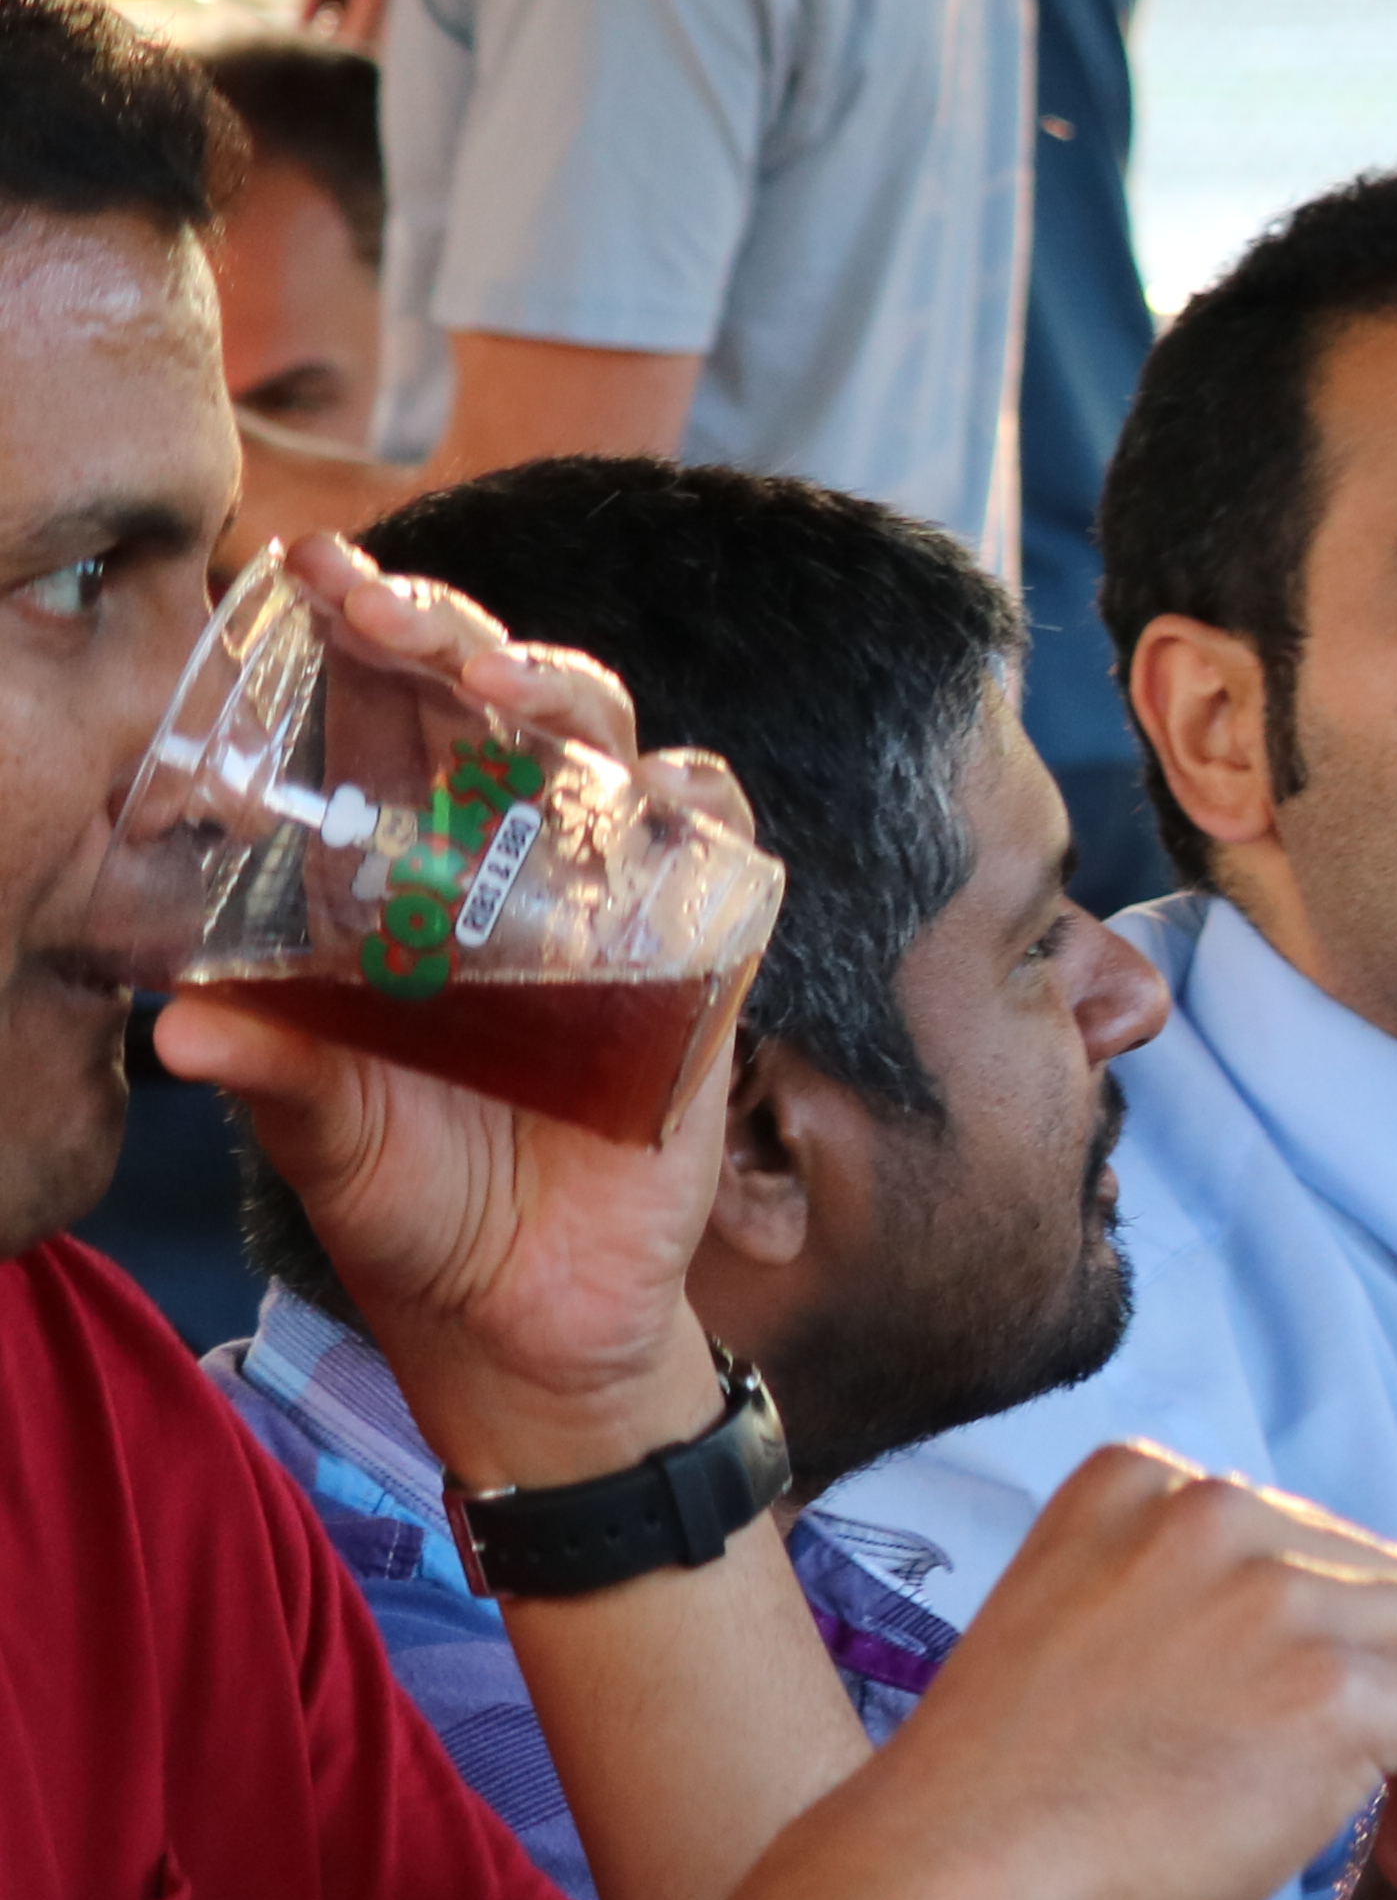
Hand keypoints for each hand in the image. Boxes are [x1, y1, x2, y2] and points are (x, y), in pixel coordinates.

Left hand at [153, 537, 767, 1482]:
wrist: (531, 1328)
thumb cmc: (409, 1217)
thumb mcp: (320, 1140)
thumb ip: (271, 1074)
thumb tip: (175, 1034)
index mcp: (398, 887)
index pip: (382, 726)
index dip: (362, 636)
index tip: (315, 570)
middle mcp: (506, 872)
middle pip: (502, 708)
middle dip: (456, 640)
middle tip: (396, 612)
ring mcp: (612, 908)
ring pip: (612, 750)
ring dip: (566, 704)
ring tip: (509, 696)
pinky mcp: (699, 964)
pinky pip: (718, 854)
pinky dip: (694, 816)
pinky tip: (657, 803)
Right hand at [775, 1444, 1396, 1899]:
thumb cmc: (995, 1816)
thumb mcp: (1078, 1643)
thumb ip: (1187, 1611)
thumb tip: (1332, 1650)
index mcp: (1140, 1485)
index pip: (1320, 1546)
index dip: (1340, 1651)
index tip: (1304, 1745)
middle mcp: (1215, 1513)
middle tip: (1369, 1809)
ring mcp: (1278, 1595)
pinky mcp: (1332, 1690)